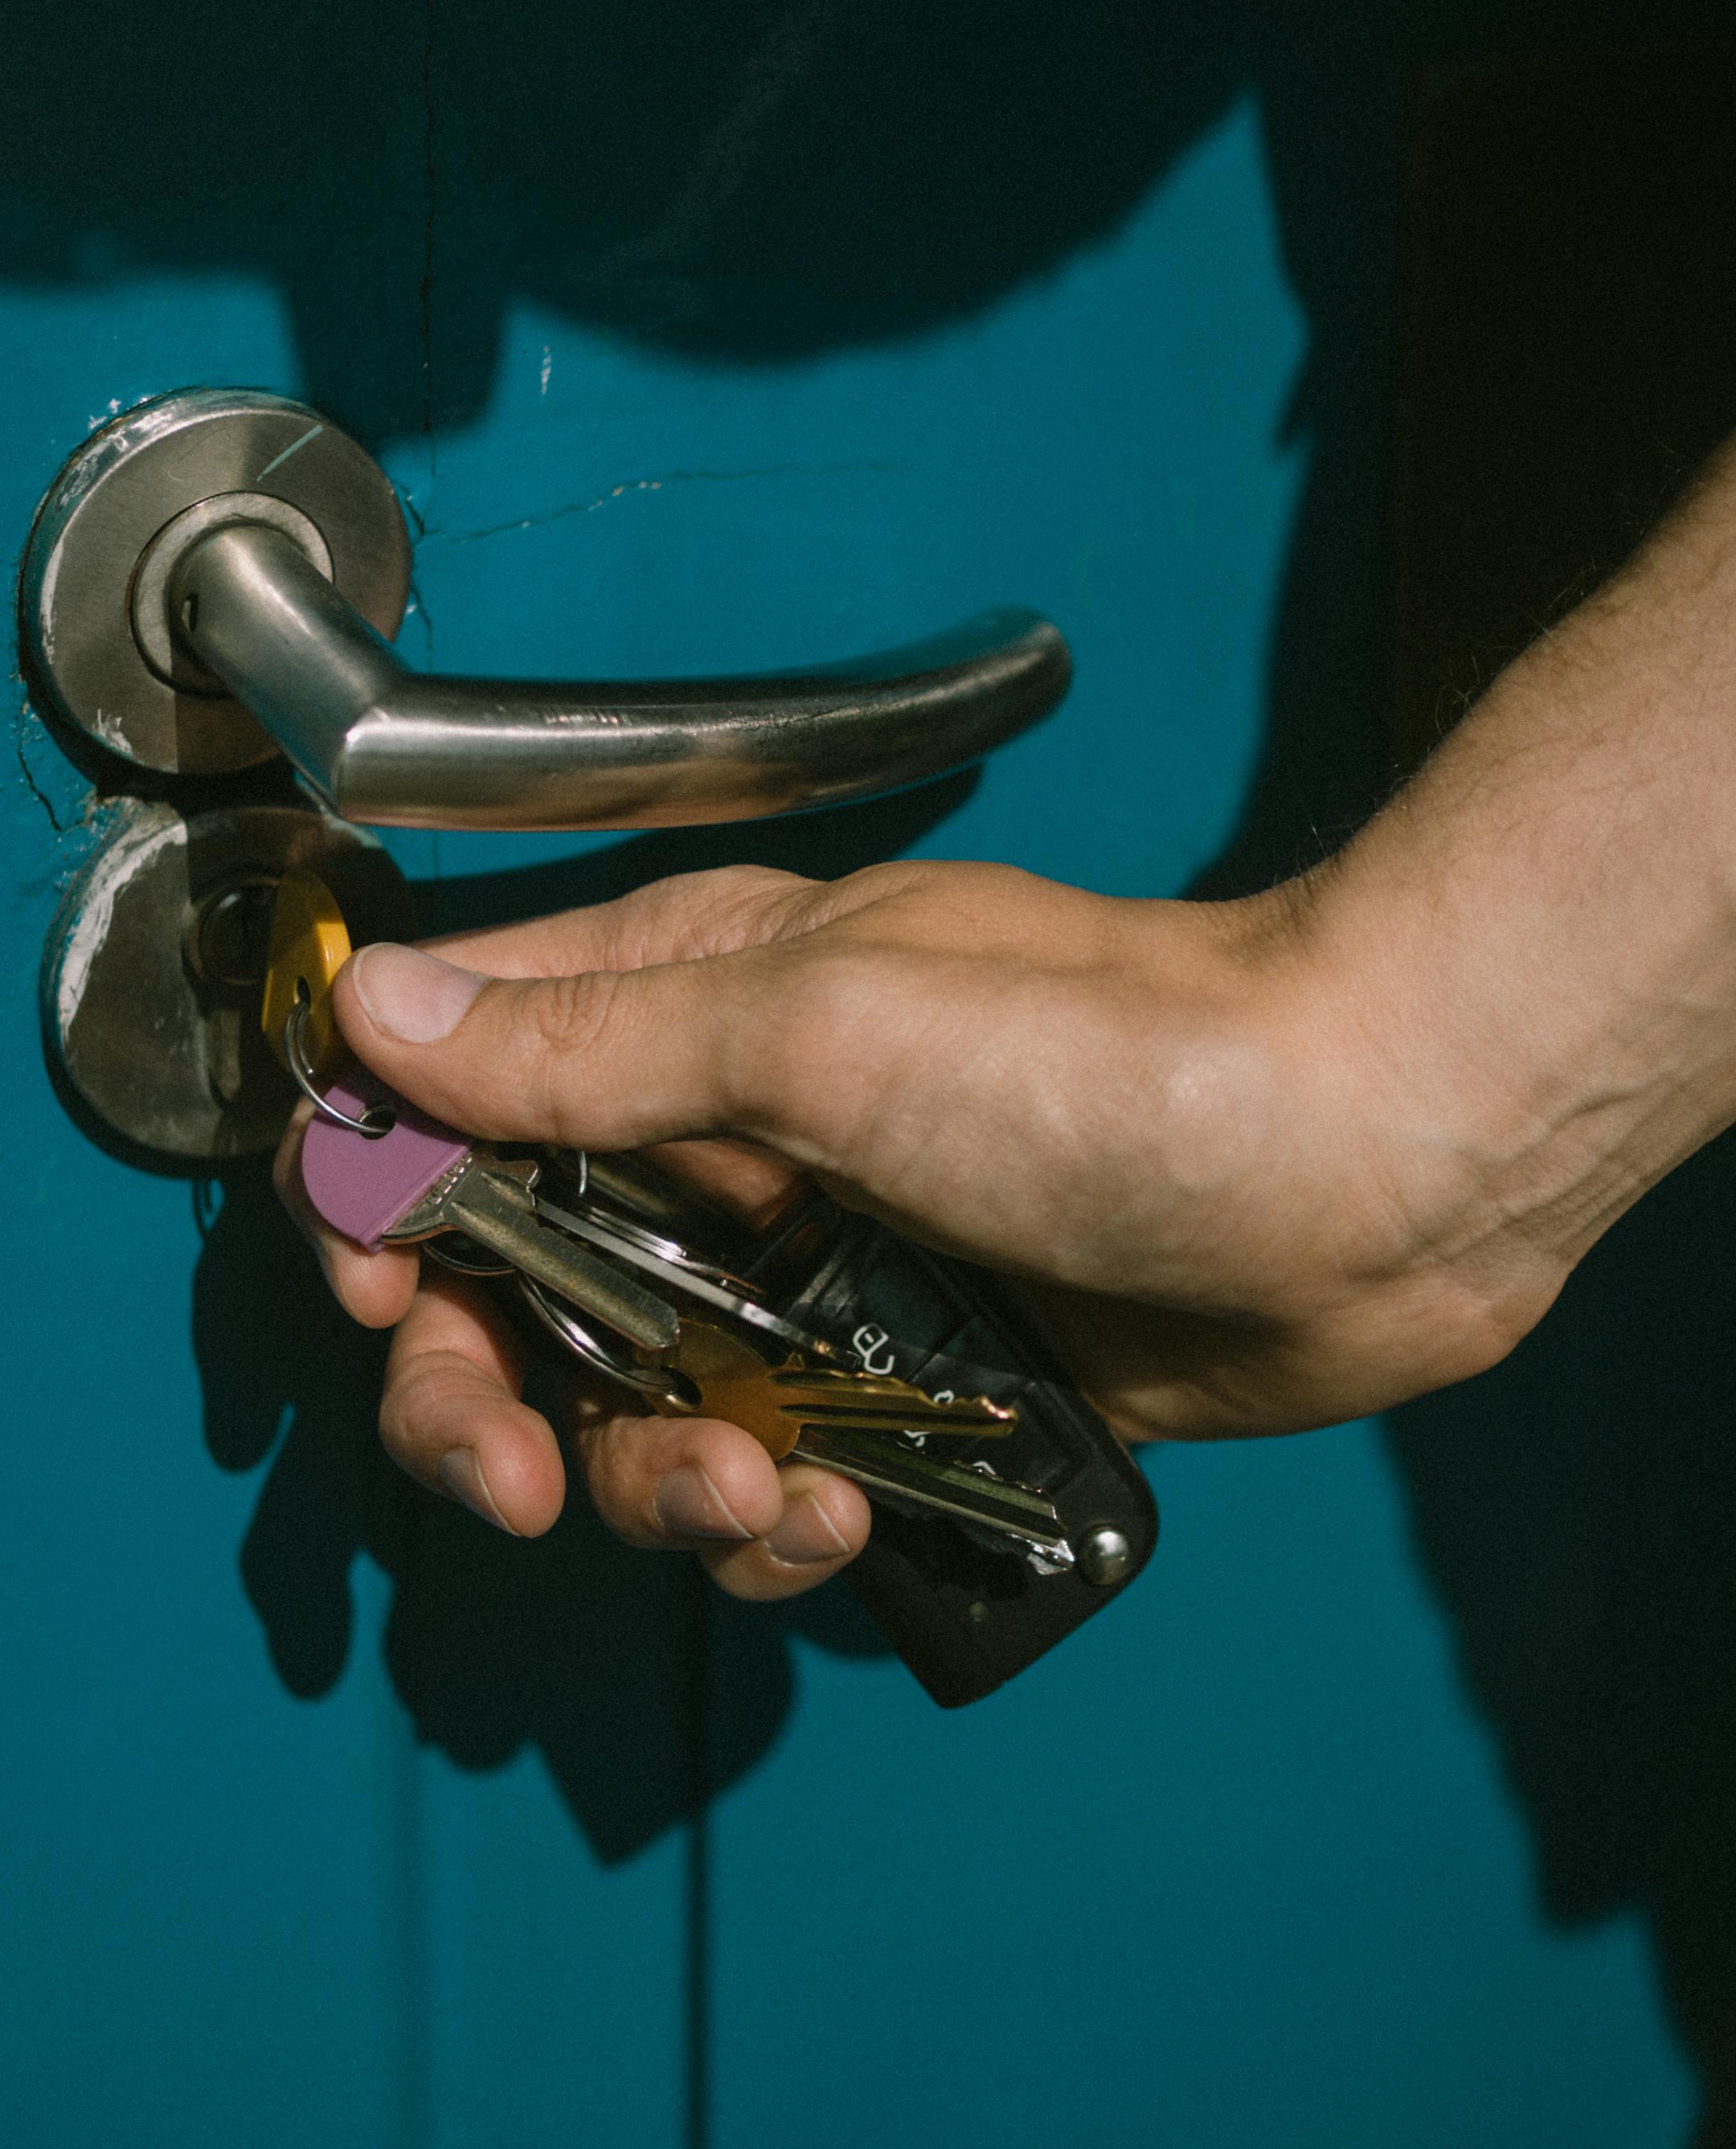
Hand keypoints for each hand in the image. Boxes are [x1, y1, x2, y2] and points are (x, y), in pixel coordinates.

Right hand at [277, 850, 1575, 1595]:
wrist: (1363, 1165)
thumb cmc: (1115, 1056)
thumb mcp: (823, 1029)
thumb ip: (588, 1046)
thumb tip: (373, 1012)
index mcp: (683, 1003)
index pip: (442, 1082)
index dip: (375, 1187)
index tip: (384, 1283)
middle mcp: (726, 1136)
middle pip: (504, 1281)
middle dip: (475, 1390)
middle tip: (505, 1473)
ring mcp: (811, 1268)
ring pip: (630, 1408)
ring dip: (651, 1481)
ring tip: (758, 1491)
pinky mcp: (897, 1377)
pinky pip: (769, 1478)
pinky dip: (779, 1522)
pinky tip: (843, 1515)